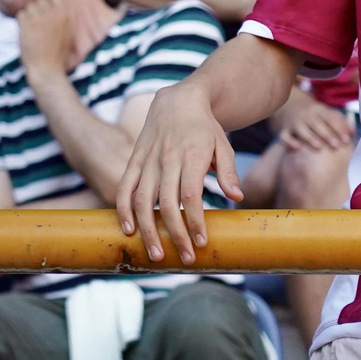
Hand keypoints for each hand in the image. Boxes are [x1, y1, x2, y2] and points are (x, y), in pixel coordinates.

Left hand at [15, 0, 76, 81]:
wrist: (47, 69)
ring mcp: (40, 17)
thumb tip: (61, 3)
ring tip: (33, 32)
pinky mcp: (27, 22)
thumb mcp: (68, 34)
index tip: (45, 11)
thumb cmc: (58, 54)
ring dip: (29, 17)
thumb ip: (65, 17)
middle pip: (40, 0)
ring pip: (29, 7)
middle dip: (37, 10)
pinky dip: (21, 23)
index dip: (48, 1)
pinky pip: (21, 14)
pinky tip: (26, 34)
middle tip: (37, 26)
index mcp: (65, 14)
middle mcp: (53, 12)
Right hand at [115, 80, 243, 263]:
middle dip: (175, 234)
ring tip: (155, 254)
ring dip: (147, 229)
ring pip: (143, 199)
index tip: (201, 242)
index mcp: (191, 156)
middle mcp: (166, 159)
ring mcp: (147, 160)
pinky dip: (123, 209)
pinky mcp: (134, 160)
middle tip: (184, 259)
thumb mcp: (223, 146)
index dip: (195, 221)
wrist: (177, 100)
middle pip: (167, 203)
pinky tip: (127, 229)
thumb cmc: (204, 128)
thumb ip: (229, 172)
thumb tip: (237, 197)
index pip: (191, 195)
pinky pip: (124, 187)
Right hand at [272, 87, 354, 153]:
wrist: (291, 105)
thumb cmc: (316, 115)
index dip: (338, 128)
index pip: (329, 118)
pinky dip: (290, 141)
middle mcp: (306, 115)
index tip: (346, 140)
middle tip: (336, 145)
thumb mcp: (327, 113)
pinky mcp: (285, 130)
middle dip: (326, 134)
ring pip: (301, 129)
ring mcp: (294, 122)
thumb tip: (352, 133)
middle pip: (316, 123)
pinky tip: (298, 148)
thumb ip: (341, 121)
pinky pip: (285, 136)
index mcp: (319, 110)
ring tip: (319, 147)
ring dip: (310, 137)